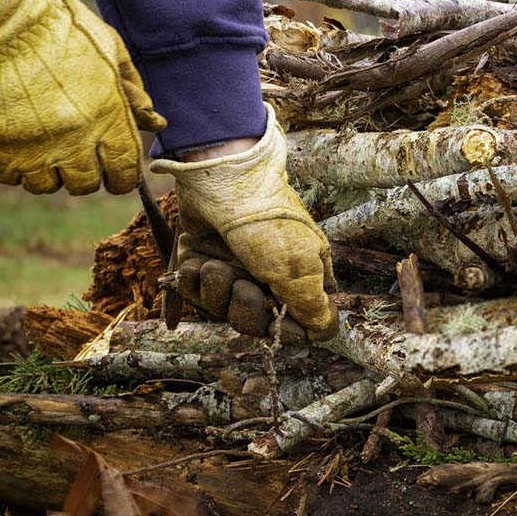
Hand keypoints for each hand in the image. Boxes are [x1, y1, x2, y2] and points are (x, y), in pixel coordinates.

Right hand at [0, 0, 163, 194]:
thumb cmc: (59, 26)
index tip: (116, 174)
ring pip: (45, 185)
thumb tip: (156, 122)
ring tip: (42, 144)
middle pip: (84, 185)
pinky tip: (13, 142)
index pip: (124, 173)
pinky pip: (5, 176)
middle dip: (85, 173)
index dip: (122, 177)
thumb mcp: (110, 50)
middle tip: (75, 152)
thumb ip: (134, 91)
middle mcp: (71, 141)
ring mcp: (29, 147)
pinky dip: (9, 165)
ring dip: (46, 170)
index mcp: (107, 120)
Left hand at [150, 107, 335, 338]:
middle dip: (245, 308)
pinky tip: (197, 261)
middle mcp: (271, 278)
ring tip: (215, 263)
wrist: (220, 181)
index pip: (300, 324)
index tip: (277, 317)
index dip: (287, 329)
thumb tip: (324, 335)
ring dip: (216, 290)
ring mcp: (237, 271)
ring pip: (223, 310)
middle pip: (257, 323)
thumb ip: (312, 307)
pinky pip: (195, 293)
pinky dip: (192, 280)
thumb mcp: (299, 268)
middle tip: (242, 285)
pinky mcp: (205, 263)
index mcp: (304, 278)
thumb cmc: (267, 223)